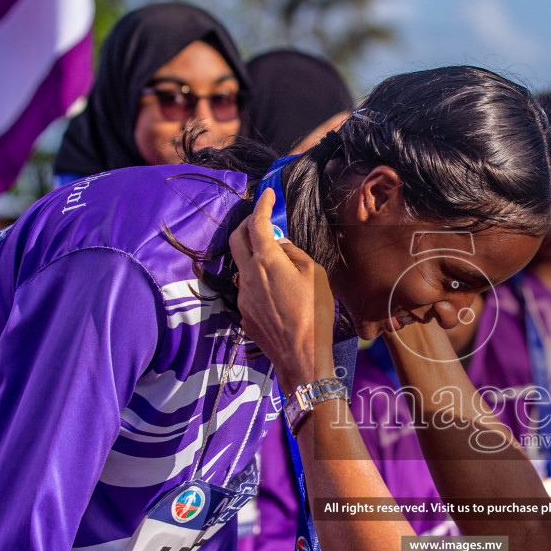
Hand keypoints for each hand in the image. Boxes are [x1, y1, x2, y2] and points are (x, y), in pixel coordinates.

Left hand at [228, 189, 334, 392]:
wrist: (301, 356)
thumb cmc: (315, 313)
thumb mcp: (314, 275)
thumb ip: (294, 254)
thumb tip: (282, 246)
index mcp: (266, 260)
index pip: (258, 223)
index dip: (262, 204)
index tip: (267, 194)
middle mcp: (248, 275)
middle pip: (235, 239)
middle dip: (245, 224)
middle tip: (260, 219)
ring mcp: (242, 296)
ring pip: (241, 266)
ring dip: (252, 255)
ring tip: (273, 260)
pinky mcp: (244, 314)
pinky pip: (247, 289)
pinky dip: (258, 282)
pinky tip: (275, 292)